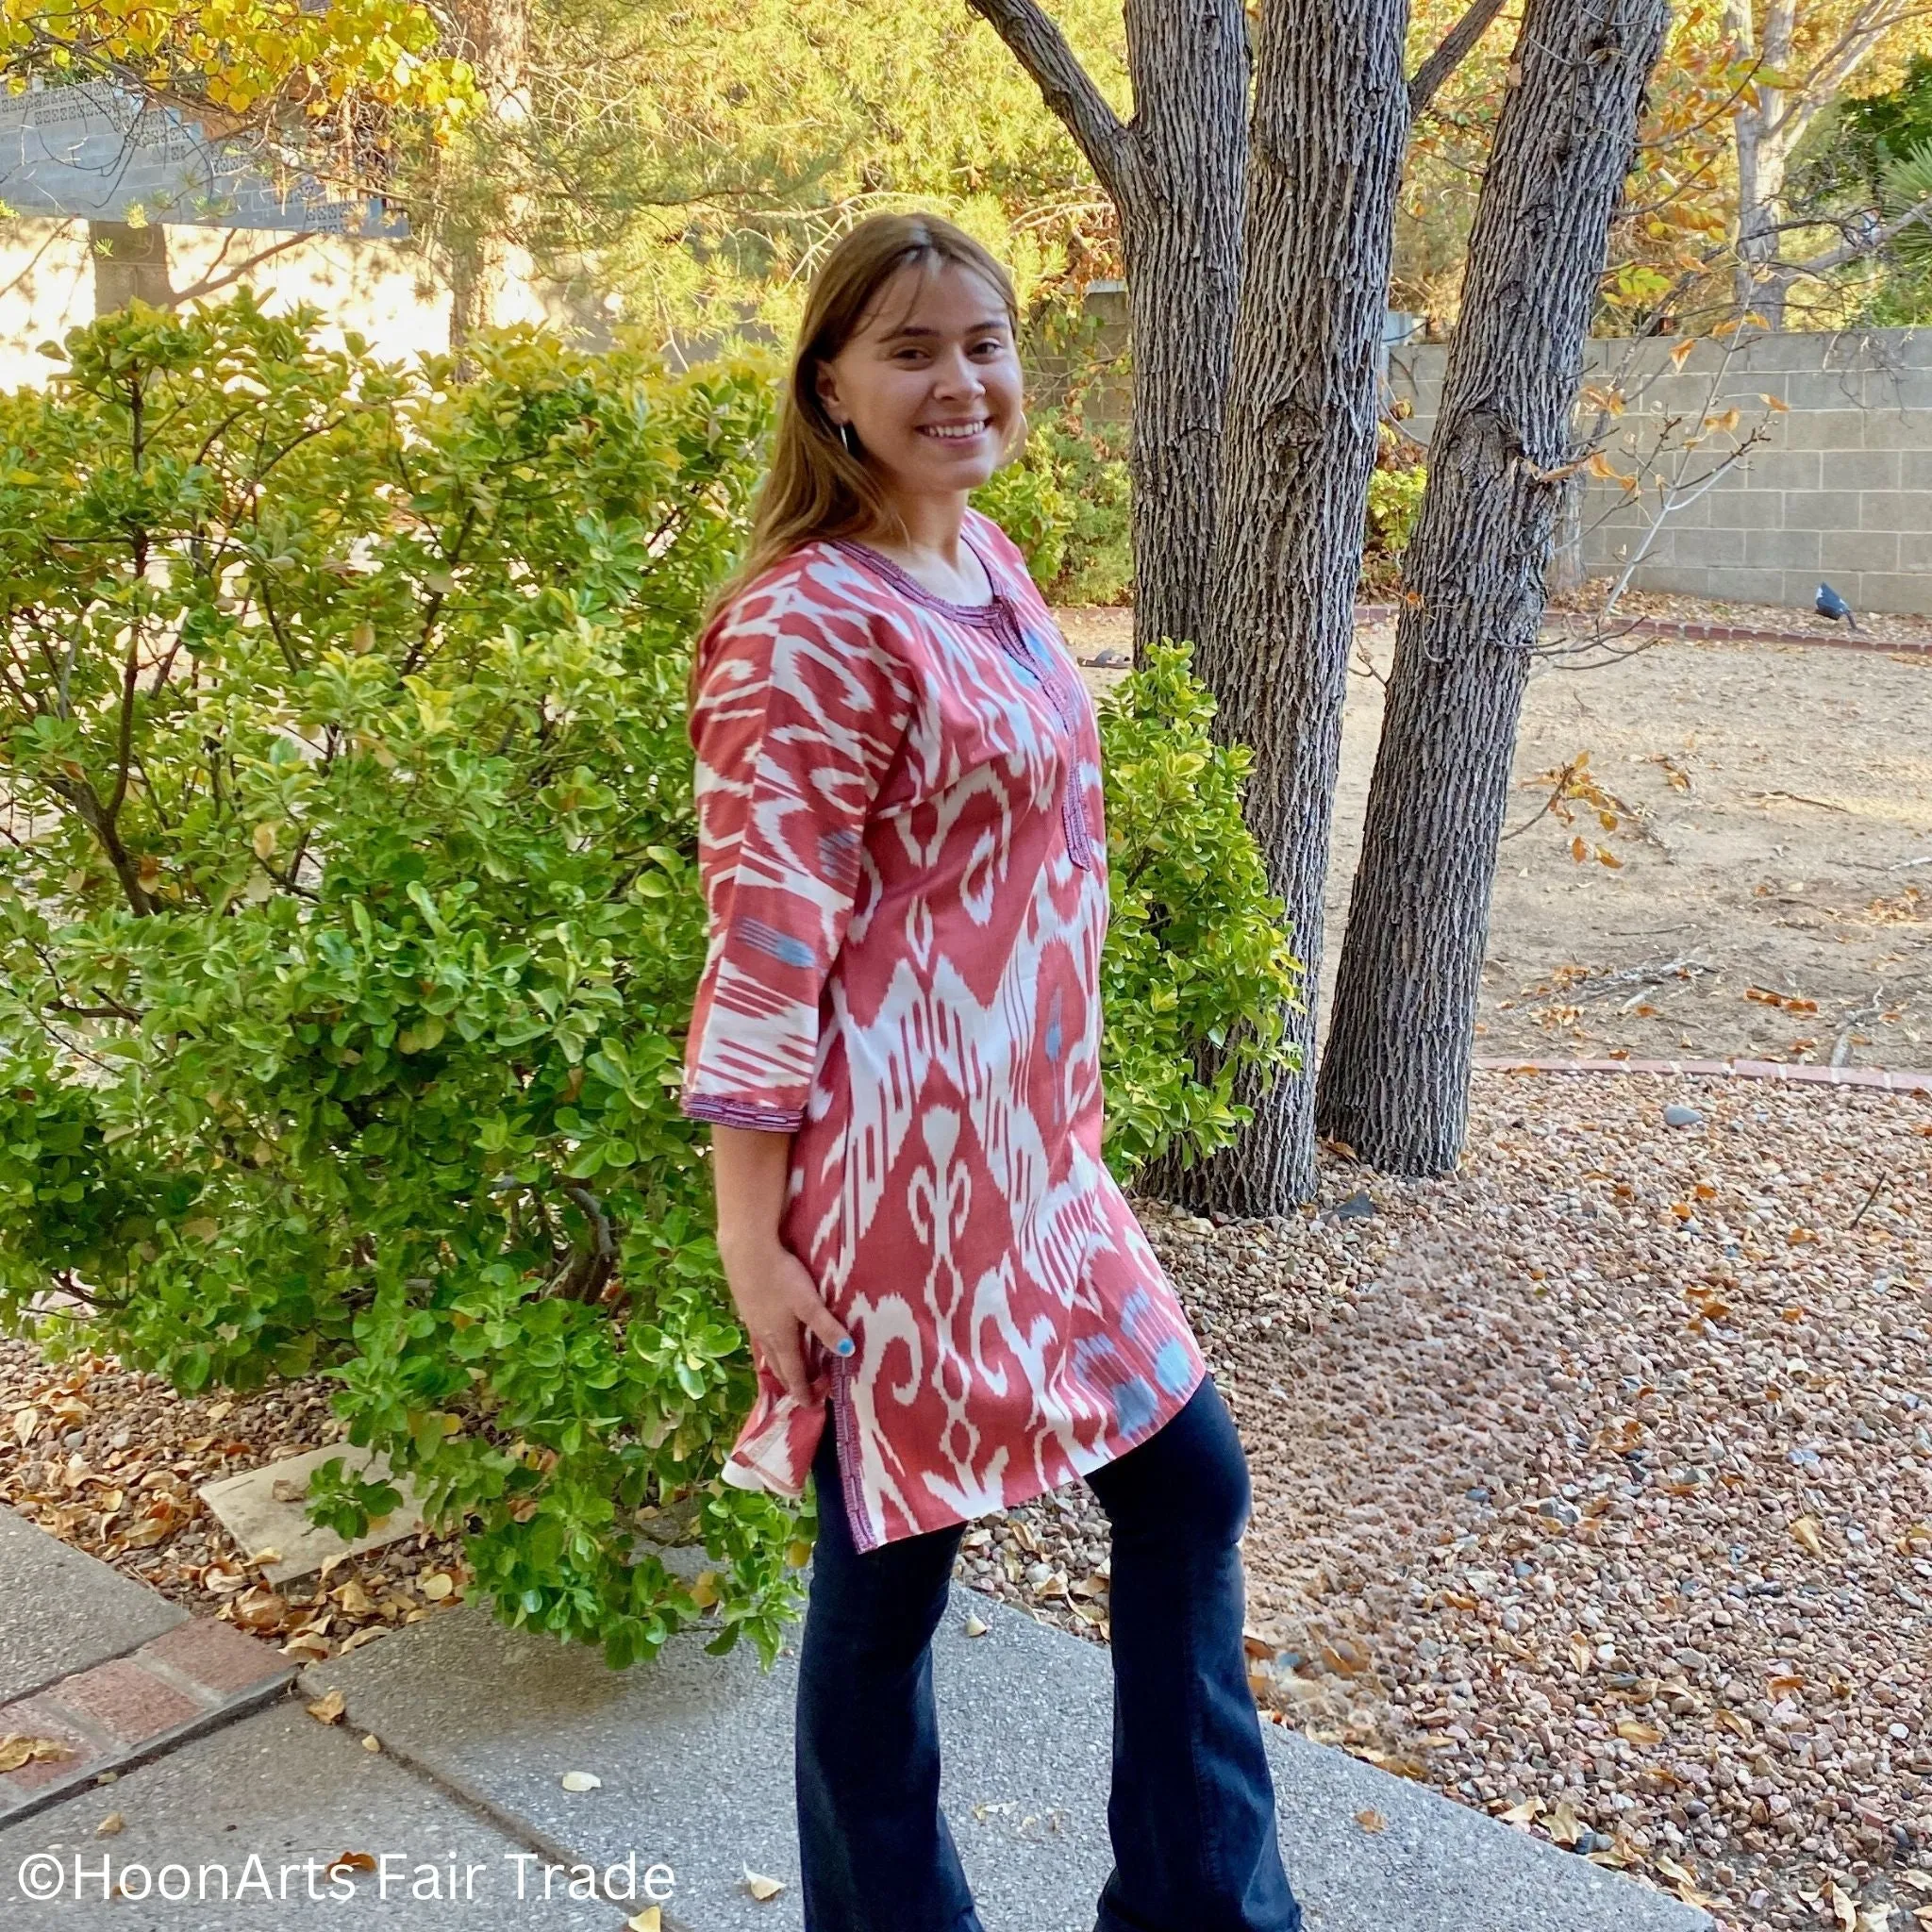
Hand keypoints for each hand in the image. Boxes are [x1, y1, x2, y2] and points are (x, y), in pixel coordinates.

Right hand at [718, 1234, 852, 1401]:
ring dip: (780, 1367)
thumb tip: (847, 1352)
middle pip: (780, 1367)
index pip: (795, 1373)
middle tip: (804, 1395)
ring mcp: (753, 1323)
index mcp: (782, 1339)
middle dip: (792, 1383)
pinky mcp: (747, 1308)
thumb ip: (827, 1326)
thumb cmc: (781, 1277)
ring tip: (788, 1374)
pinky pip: (761, 1339)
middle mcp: (766, 1336)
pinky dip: (770, 1350)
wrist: (746, 1252)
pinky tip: (772, 1340)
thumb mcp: (808, 1302)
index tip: (813, 1406)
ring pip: (768, 1353)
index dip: (804, 1391)